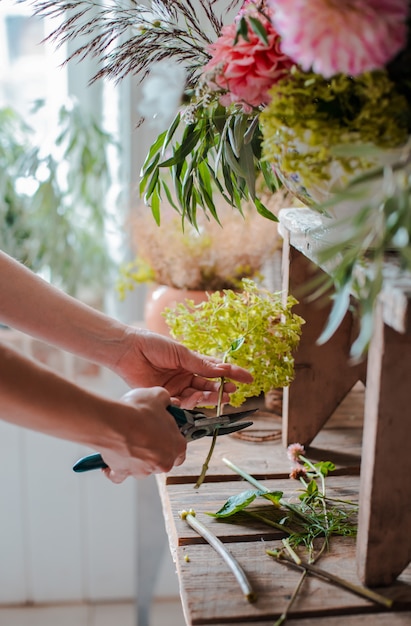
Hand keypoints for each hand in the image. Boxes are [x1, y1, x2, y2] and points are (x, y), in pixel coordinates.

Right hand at [99, 387, 185, 483]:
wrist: (114, 423)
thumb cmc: (138, 412)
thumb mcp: (158, 396)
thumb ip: (166, 400)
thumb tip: (168, 402)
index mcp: (176, 445)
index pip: (180, 449)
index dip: (171, 440)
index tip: (163, 432)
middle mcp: (162, 462)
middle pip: (160, 459)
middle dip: (152, 450)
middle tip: (142, 434)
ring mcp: (143, 470)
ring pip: (141, 467)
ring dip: (135, 457)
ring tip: (125, 440)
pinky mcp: (123, 472)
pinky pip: (119, 475)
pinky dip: (115, 469)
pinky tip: (112, 460)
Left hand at [114, 328, 253, 408]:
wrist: (128, 351)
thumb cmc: (153, 345)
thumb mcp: (181, 353)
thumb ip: (201, 364)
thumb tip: (222, 370)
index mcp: (192, 362)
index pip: (216, 369)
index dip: (233, 374)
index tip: (248, 379)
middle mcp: (186, 376)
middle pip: (208, 386)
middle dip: (221, 390)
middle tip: (230, 392)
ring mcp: (176, 387)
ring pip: (197, 396)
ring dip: (208, 397)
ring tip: (217, 396)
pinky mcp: (165, 396)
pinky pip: (180, 404)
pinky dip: (187, 403)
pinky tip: (190, 399)